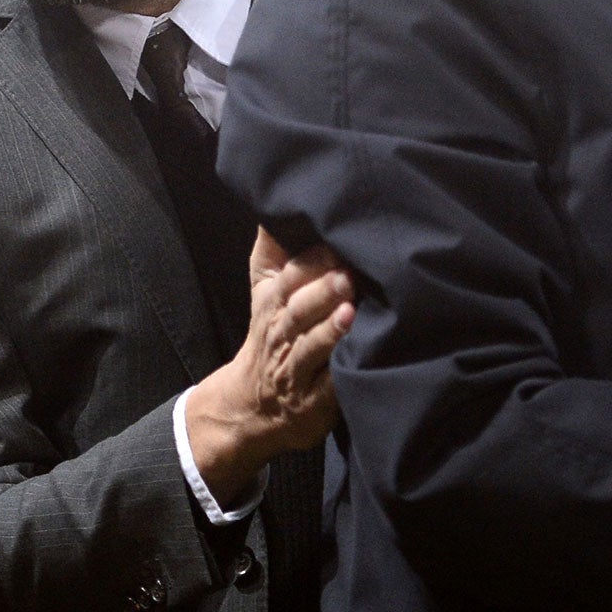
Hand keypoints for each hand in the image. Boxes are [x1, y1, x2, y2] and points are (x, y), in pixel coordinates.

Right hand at [185, 230, 353, 505]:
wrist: (252, 403)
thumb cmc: (270, 334)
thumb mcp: (263, 290)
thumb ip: (271, 250)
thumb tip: (273, 207)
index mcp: (273, 303)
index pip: (289, 278)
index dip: (312, 262)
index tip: (337, 244)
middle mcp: (282, 334)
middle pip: (299, 311)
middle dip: (322, 292)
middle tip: (347, 276)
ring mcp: (296, 370)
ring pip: (310, 348)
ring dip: (329, 331)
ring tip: (350, 312)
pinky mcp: (313, 401)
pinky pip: (328, 386)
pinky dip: (341, 373)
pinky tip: (358, 360)